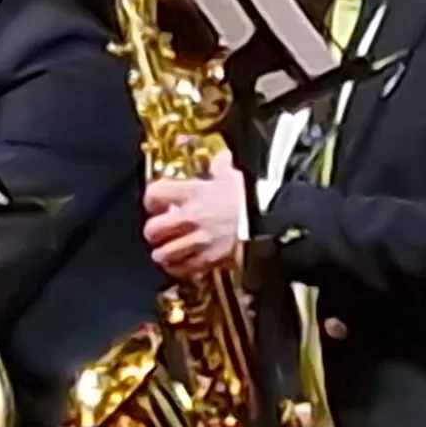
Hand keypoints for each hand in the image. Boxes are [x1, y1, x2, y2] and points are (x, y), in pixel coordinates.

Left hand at [146, 149, 248, 280]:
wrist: (273, 222)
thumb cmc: (253, 198)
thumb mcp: (236, 176)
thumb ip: (222, 167)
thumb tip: (223, 157)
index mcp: (192, 193)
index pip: (154, 195)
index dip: (152, 199)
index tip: (158, 202)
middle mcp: (189, 218)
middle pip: (153, 229)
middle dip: (154, 231)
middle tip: (160, 231)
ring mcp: (198, 242)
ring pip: (163, 254)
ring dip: (164, 253)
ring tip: (169, 251)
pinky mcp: (209, 261)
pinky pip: (184, 269)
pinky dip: (181, 269)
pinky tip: (185, 265)